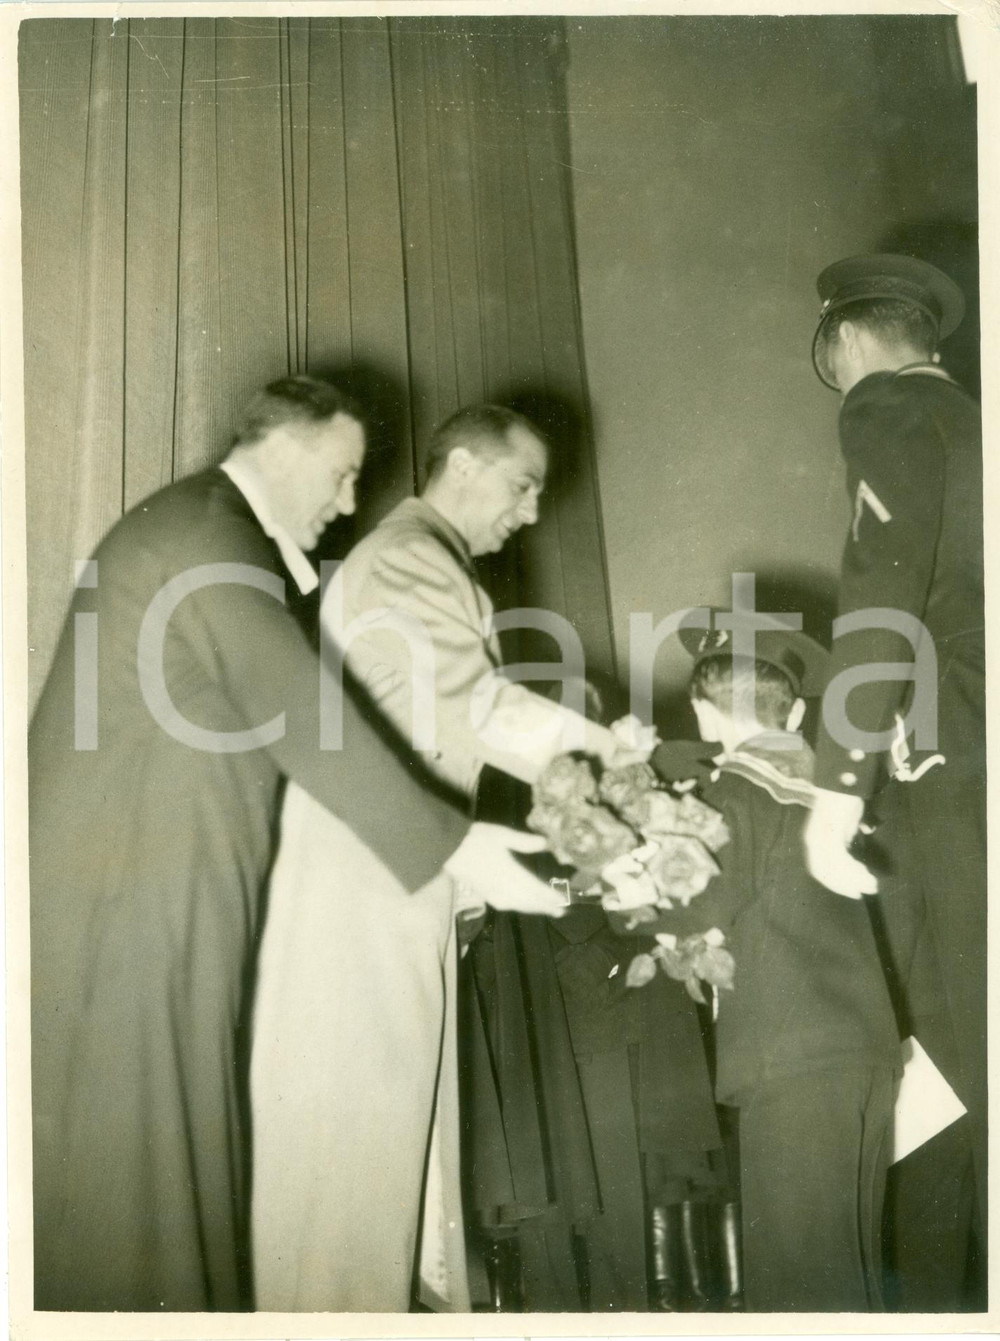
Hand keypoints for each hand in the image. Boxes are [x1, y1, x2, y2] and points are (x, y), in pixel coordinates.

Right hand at [445, 823, 566, 916]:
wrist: (445, 848)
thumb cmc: (472, 838)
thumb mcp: (499, 834)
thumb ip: (522, 841)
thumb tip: (545, 844)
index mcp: (507, 871)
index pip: (532, 887)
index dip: (547, 895)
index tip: (561, 900)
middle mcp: (501, 885)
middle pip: (526, 900)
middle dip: (543, 906)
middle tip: (560, 911)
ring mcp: (491, 891)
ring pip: (515, 904)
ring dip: (531, 908)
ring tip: (545, 910)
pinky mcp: (483, 892)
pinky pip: (504, 904)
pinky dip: (517, 907)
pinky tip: (519, 905)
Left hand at [803, 788, 877, 898]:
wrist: (843, 778)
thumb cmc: (844, 799)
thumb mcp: (844, 823)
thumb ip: (846, 838)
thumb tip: (854, 852)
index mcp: (814, 839)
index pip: (820, 870)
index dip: (835, 883)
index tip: (854, 890)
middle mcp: (813, 840)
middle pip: (824, 873)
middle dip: (845, 885)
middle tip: (865, 890)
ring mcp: (820, 837)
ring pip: (833, 869)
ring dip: (853, 880)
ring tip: (871, 884)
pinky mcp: (830, 832)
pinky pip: (840, 859)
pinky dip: (853, 870)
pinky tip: (866, 873)